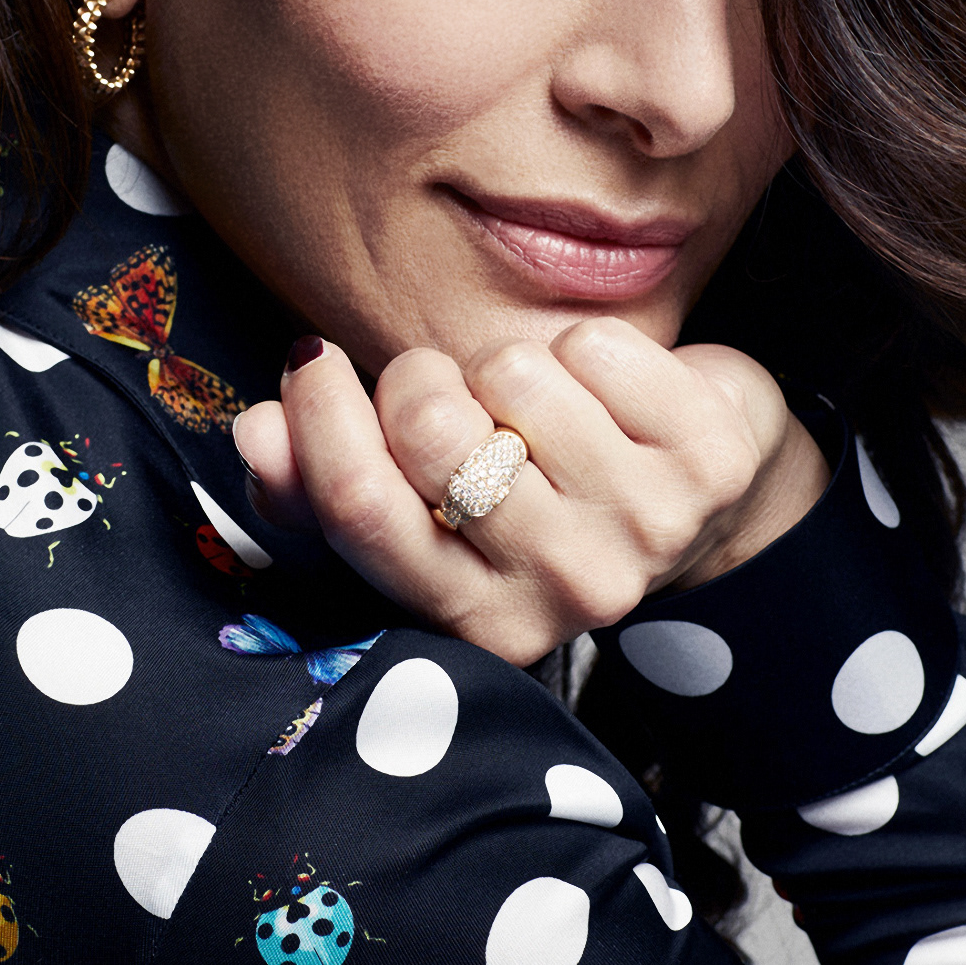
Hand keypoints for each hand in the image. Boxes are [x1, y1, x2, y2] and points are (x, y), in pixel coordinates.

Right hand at [232, 320, 829, 666]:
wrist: (698, 488)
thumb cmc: (530, 485)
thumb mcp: (420, 502)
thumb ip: (316, 479)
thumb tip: (255, 430)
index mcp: (474, 619)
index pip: (362, 508)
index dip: (319, 415)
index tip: (313, 361)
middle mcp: (564, 594)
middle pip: (432, 430)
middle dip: (421, 377)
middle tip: (449, 391)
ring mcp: (647, 532)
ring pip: (515, 374)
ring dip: (511, 362)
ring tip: (538, 405)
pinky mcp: (710, 462)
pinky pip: (597, 347)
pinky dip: (586, 344)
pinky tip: (607, 393)